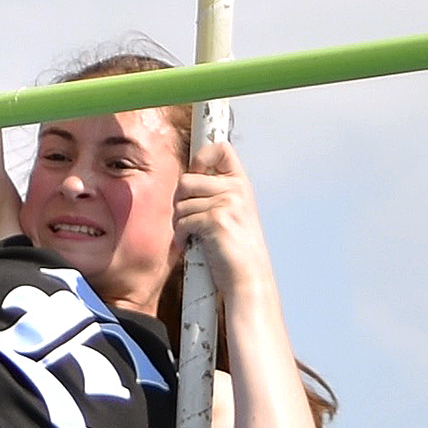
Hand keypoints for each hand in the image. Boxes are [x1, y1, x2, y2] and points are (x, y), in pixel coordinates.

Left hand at [173, 140, 272, 292]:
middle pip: (186, 179)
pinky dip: (182, 236)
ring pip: (180, 203)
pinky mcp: (216, 220)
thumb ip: (215, 192)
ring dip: (179, 222)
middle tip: (187, 218)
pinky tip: (192, 244)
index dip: (201, 158)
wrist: (248, 278)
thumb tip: (186, 180)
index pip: (221, 149)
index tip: (196, 175)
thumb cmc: (236, 249)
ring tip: (192, 234)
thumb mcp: (233, 212)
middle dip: (179, 201)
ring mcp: (228, 204)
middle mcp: (237, 190)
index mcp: (241, 184)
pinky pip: (183, 221)